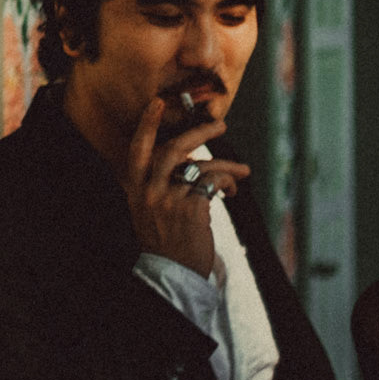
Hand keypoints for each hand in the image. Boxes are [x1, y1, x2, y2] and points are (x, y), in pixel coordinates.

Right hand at [117, 95, 248, 276]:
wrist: (173, 276)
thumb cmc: (166, 243)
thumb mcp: (150, 212)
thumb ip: (160, 185)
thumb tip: (188, 161)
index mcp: (136, 191)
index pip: (137, 151)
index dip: (147, 125)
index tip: (156, 102)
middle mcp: (149, 192)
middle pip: (174, 149)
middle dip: (199, 132)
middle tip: (220, 124)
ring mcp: (169, 200)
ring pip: (201, 165)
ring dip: (227, 164)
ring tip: (243, 170)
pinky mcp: (191, 209)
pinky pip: (214, 182)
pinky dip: (228, 182)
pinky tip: (233, 190)